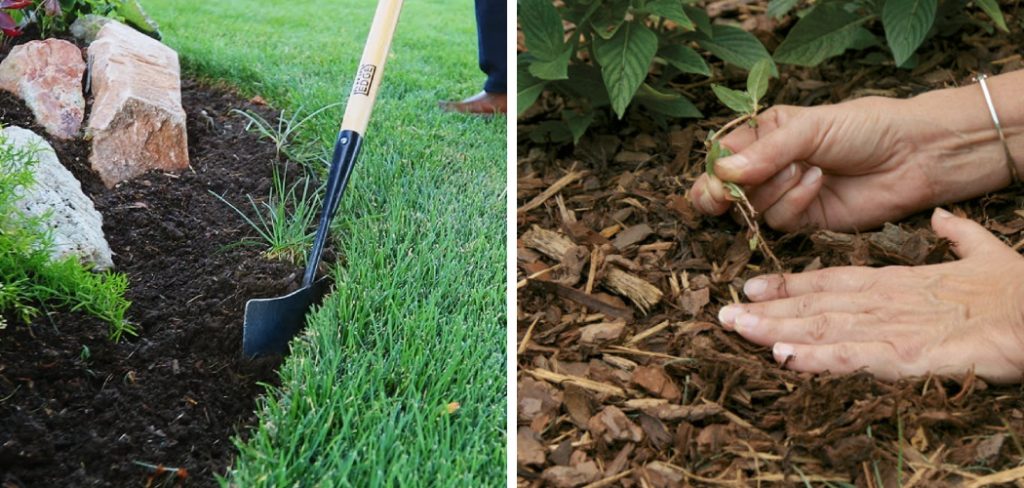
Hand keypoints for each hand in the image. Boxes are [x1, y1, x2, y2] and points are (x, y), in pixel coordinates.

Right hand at [688, 94, 1014, 231]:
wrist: (913, 155)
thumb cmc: (864, 127)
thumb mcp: (809, 128)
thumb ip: (765, 152)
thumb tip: (721, 172)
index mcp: (763, 135)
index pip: (719, 157)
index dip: (711, 171)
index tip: (716, 178)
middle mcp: (768, 166)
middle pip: (723, 190)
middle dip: (724, 193)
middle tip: (728, 194)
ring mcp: (784, 195)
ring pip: (751, 207)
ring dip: (773, 190)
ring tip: (806, 168)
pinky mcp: (804, 220)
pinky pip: (778, 221)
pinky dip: (794, 203)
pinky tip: (819, 183)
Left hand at [717, 208, 1023, 383]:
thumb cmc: (1017, 289)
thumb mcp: (983, 254)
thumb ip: (957, 236)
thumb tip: (943, 218)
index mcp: (896, 281)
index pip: (830, 281)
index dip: (789, 286)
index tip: (751, 290)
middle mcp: (885, 299)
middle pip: (815, 304)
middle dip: (767, 310)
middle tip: (722, 314)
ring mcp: (893, 326)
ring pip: (823, 326)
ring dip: (776, 329)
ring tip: (736, 329)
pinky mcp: (909, 354)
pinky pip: (854, 356)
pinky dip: (817, 356)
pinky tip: (785, 357)